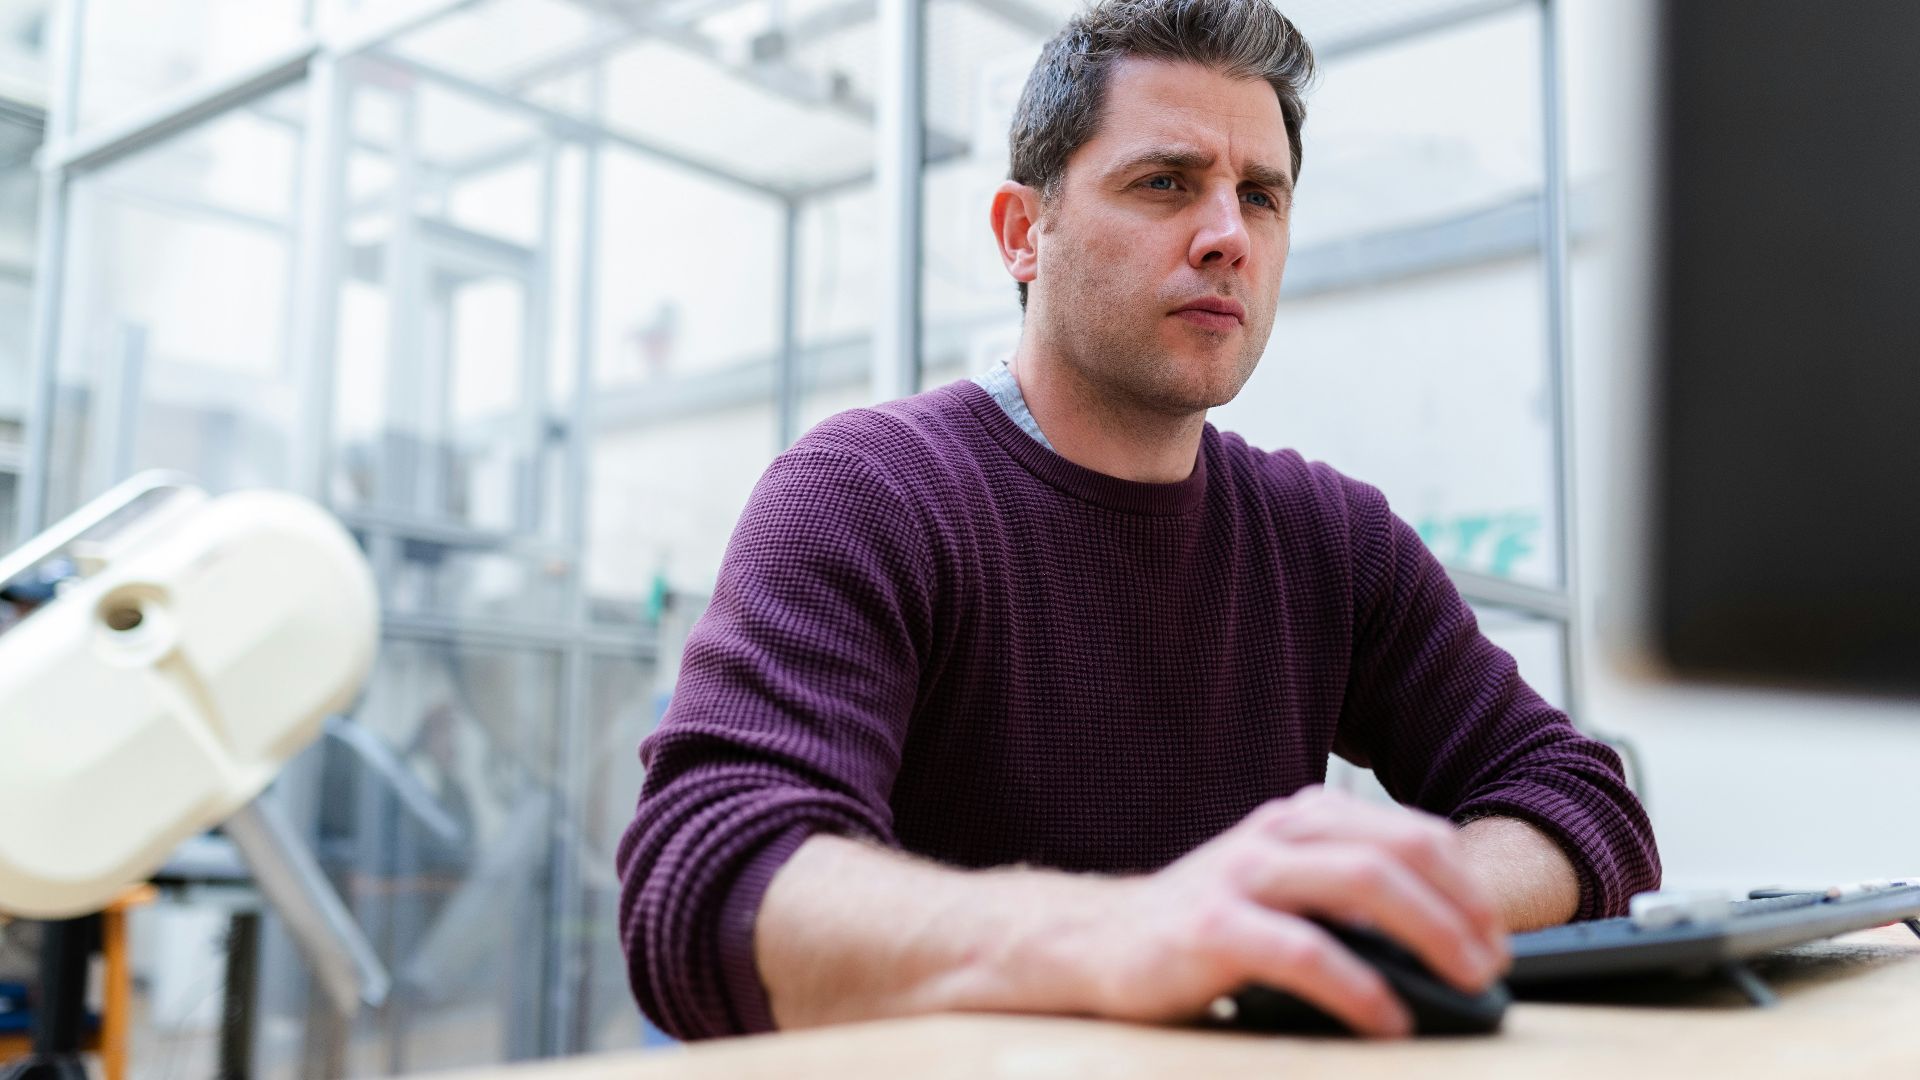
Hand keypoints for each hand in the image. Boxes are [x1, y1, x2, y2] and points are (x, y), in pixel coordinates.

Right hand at [1077, 785, 1509, 1037]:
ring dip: (1429, 933)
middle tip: (1492, 963)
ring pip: (1359, 883)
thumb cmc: (1202, 923)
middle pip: (1395, 852)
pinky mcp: (1211, 929)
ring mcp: (1240, 877)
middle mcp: (1273, 834)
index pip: (1409, 832)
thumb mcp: (1277, 888)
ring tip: (1464, 982)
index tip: (1496, 935)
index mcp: (1298, 819)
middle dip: (1460, 908)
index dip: (1466, 882)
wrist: (1093, 941)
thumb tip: (1445, 938)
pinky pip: (1303, 951)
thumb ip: (1342, 892)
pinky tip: (1387, 1019)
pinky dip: (1358, 987)